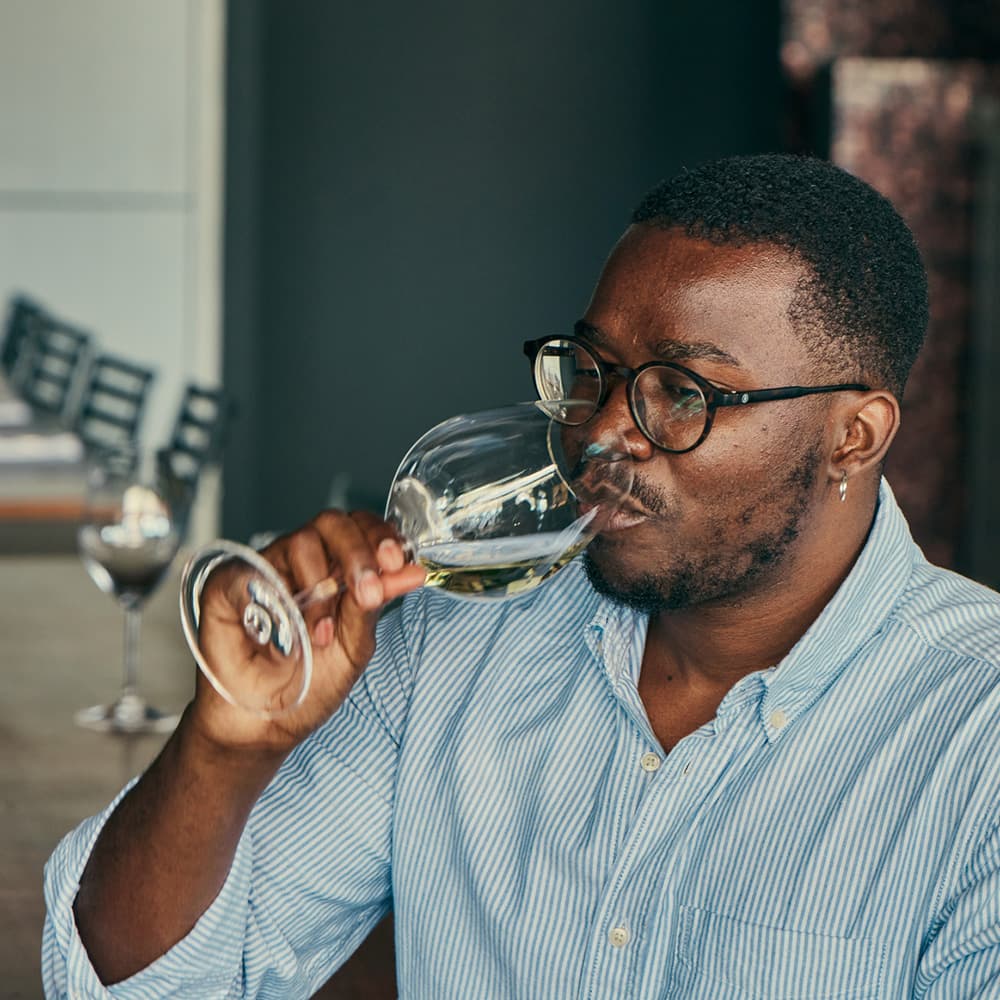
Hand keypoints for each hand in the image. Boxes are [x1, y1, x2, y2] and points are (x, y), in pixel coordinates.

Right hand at [189, 509, 425, 755]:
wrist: (263, 725)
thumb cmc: (310, 684)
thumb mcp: (354, 646)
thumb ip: (375, 605)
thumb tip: (412, 572)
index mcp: (339, 569)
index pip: (363, 529)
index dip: (381, 537)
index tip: (396, 561)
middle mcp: (305, 562)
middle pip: (334, 523)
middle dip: (358, 552)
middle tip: (367, 591)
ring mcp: (268, 568)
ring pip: (301, 540)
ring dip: (320, 586)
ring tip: (319, 634)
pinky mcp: (229, 582)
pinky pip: (253, 567)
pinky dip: (274, 592)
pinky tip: (281, 626)